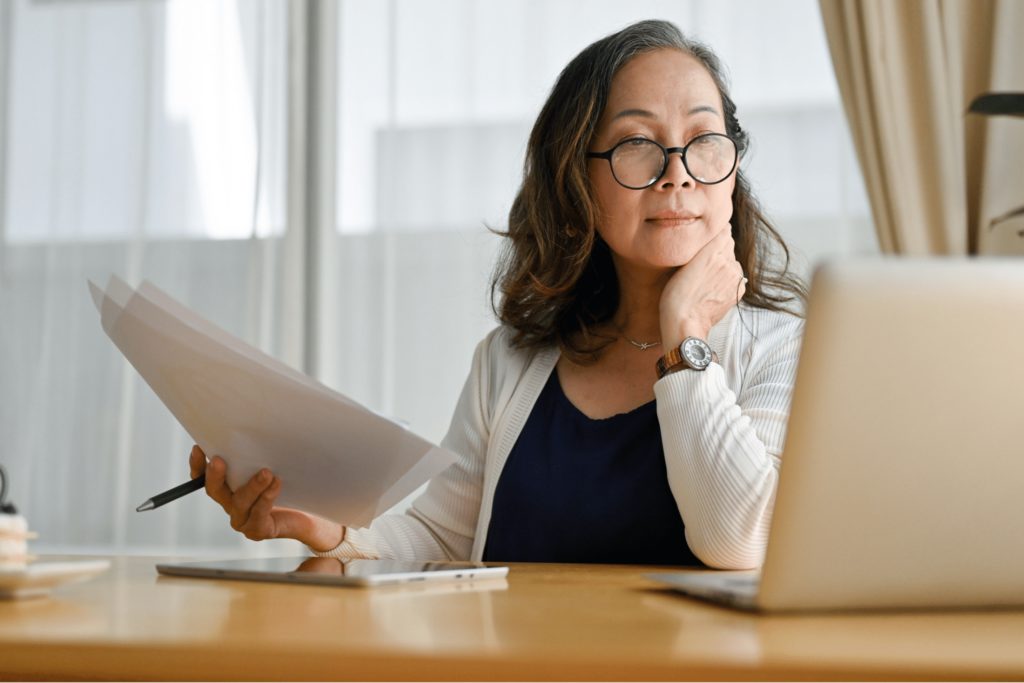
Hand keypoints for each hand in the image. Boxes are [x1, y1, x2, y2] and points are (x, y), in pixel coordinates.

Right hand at [189, 445, 344, 551]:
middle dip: (215, 475)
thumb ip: (259, 453)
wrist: (309, 514)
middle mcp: (231, 504)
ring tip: (266, 472)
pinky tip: (276, 484)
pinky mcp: (259, 530)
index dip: (198, 465)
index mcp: (228, 488)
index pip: (203, 478)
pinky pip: (259, 514)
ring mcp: (243, 520)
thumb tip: (255, 425)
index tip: (198, 447)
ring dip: (251, 486)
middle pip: (215, 491)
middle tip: (219, 460)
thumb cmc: (289, 485)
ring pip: (240, 503)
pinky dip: (267, 498)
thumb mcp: (272, 464)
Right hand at [659, 225, 745, 348]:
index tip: (704, 242)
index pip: (723, 231)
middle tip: (701, 264)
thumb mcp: (682, 264)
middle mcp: (728, 261)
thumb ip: (702, 245)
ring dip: (723, 264)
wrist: (686, 324)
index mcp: (712, 251)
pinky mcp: (739, 290)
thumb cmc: (676, 296)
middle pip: (728, 245)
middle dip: (718, 250)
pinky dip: (728, 279)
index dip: (713, 234)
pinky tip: (713, 288)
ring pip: (732, 261)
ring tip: (706, 278)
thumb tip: (719, 231)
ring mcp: (735, 277)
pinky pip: (736, 276)